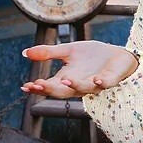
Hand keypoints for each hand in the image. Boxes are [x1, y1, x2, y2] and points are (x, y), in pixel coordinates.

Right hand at [20, 41, 139, 98]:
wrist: (117, 56)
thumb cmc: (92, 56)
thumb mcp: (68, 51)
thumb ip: (48, 53)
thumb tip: (25, 52)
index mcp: (67, 79)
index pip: (50, 86)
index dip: (38, 88)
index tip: (26, 86)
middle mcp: (79, 85)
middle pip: (63, 92)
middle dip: (50, 89)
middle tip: (38, 85)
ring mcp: (95, 84)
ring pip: (84, 89)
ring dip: (74, 86)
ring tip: (65, 80)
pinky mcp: (110, 79)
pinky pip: (105, 84)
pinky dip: (100, 83)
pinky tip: (96, 80)